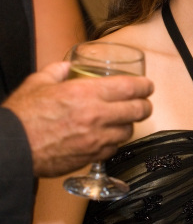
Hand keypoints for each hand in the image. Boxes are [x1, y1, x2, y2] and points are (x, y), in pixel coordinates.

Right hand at [3, 61, 153, 176]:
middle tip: (144, 102)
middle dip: (145, 105)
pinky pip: (113, 149)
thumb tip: (68, 66)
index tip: (148, 85)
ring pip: (128, 131)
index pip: (129, 88)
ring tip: (123, 120)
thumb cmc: (23, 116)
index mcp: (86, 93)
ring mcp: (96, 139)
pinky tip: (106, 136)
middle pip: (137, 110)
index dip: (144, 86)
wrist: (13, 148)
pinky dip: (114, 142)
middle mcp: (96, 116)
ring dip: (128, 124)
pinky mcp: (91, 157)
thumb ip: (58, 70)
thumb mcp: (39, 82)